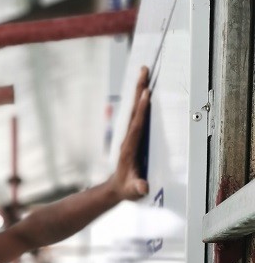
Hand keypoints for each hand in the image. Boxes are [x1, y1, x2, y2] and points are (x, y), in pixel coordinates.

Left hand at [110, 65, 149, 201]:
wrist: (116, 189)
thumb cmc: (127, 190)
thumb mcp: (133, 191)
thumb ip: (137, 188)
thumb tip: (142, 187)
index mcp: (129, 149)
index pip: (136, 127)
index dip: (141, 111)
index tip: (145, 94)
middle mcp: (127, 139)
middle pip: (133, 111)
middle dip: (138, 91)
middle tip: (143, 70)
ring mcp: (128, 136)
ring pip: (134, 109)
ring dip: (138, 90)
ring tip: (143, 71)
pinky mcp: (131, 136)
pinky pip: (136, 114)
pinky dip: (140, 100)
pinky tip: (144, 88)